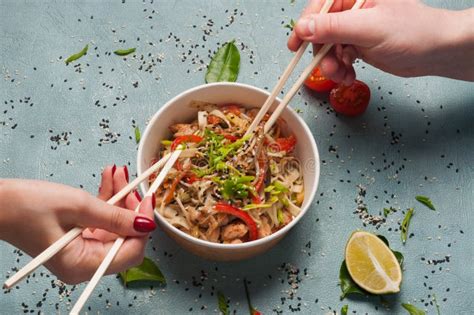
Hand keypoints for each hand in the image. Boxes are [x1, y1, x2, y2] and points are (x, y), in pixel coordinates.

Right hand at [0, 165, 155, 283]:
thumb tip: (146, 224)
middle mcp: (84, 264)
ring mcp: (81, 251)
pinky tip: (109, 179)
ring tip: (118, 173)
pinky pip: (101, 221)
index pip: (131, 252)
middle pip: (124, 238)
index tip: (148, 198)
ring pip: (114, 226)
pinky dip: (106, 201)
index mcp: (82, 265)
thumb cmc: (26, 206)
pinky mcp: (77, 239)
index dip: (143, 226)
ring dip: (119, 199)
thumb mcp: (77, 207)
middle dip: (131, 207)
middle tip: (131, 183)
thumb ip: (115, 216)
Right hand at [288, 0, 473, 82]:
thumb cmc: (413, 32)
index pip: (320, 6)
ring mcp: (356, 27)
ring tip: (342, 76)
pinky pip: (339, 56)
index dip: (305, 26)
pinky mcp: (358, 44)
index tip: (295, 45)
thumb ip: (333, 27)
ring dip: (331, 65)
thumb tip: (303, 28)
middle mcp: (353, 8)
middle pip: (322, 29)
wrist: (435, 52)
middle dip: (322, 53)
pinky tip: (349, 76)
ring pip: (329, 46)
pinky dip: (341, 69)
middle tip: (327, 69)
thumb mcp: (368, 28)